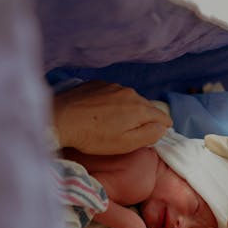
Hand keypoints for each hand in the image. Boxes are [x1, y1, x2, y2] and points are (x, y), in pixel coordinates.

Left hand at [53, 81, 172, 154]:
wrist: (62, 118)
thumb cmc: (94, 137)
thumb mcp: (126, 143)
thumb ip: (149, 134)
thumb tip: (162, 127)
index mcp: (139, 108)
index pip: (161, 115)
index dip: (164, 124)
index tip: (165, 128)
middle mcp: (129, 92)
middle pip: (145, 105)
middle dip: (145, 116)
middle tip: (138, 129)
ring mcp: (112, 86)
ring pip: (128, 98)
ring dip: (128, 108)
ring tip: (118, 121)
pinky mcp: (97, 84)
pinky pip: (112, 93)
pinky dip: (112, 102)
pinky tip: (102, 112)